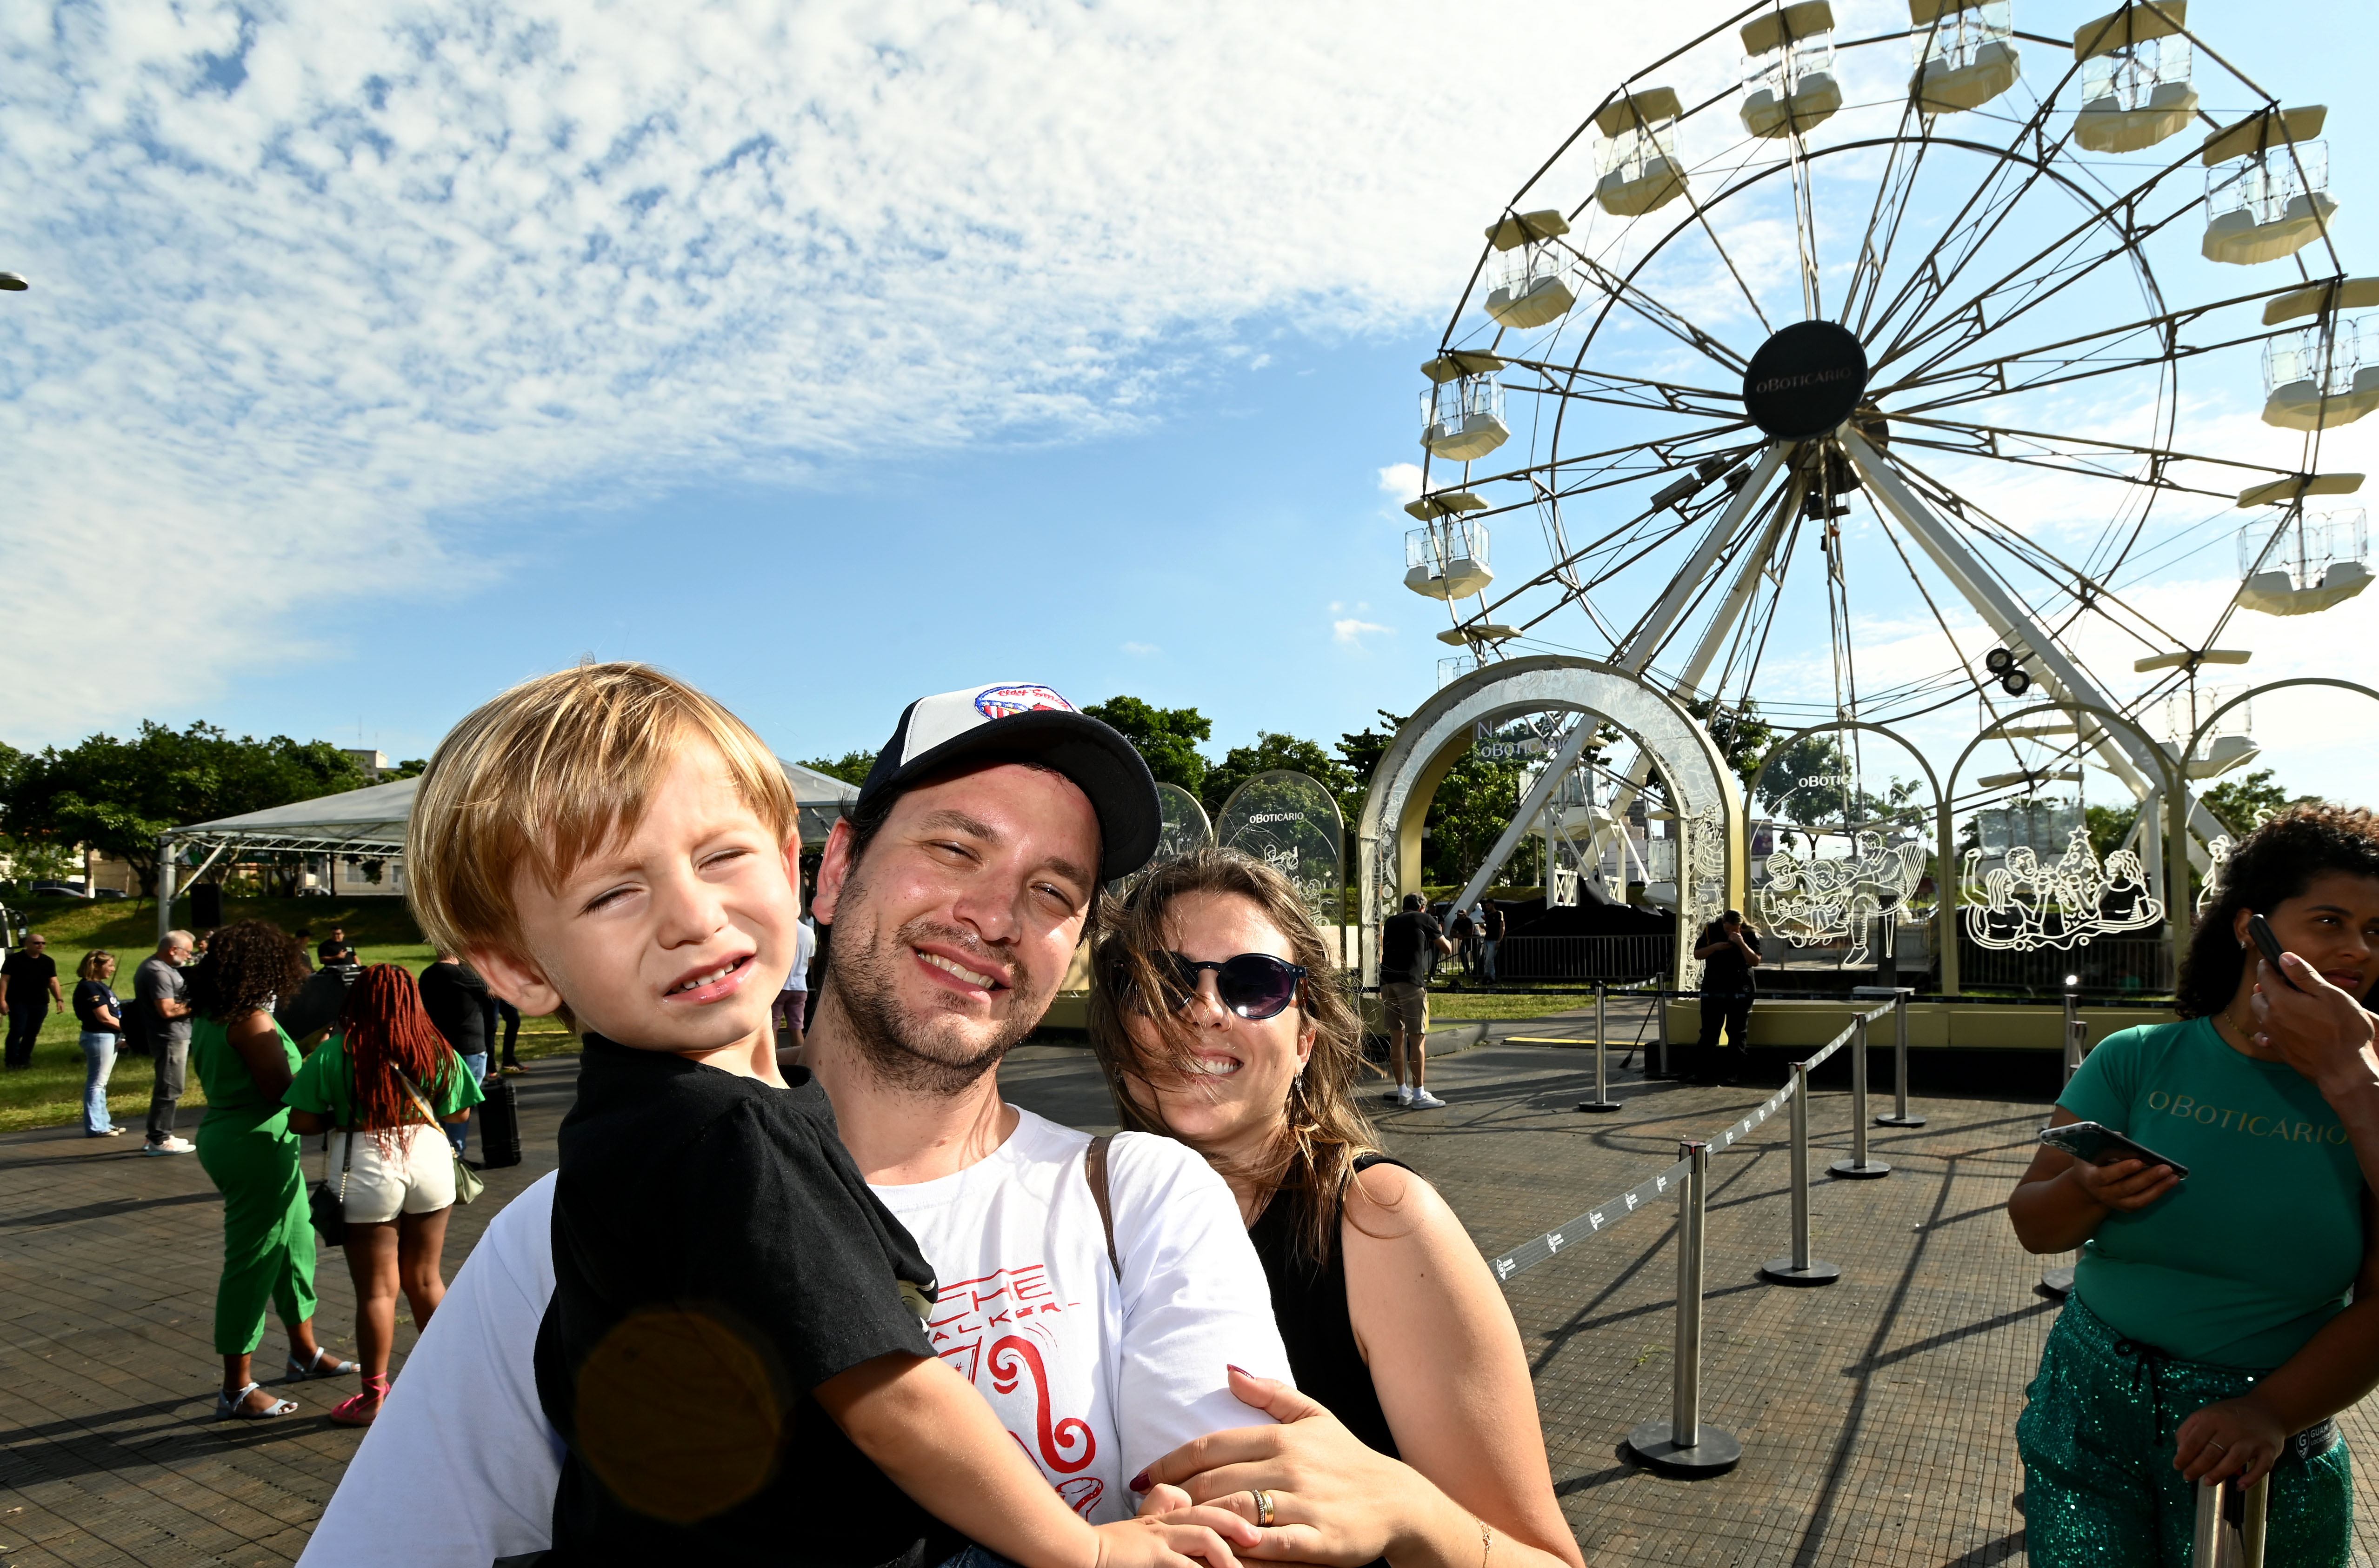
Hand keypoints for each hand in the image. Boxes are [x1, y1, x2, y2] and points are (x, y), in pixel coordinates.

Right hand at [1093, 1514, 1249, 1567]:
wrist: (1076, 1556)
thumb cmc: (1105, 1552)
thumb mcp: (1137, 1534)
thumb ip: (1159, 1523)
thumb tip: (1182, 1525)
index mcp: (1160, 1518)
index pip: (1198, 1505)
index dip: (1224, 1514)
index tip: (1245, 1529)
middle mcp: (1162, 1523)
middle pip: (1207, 1512)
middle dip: (1236, 1523)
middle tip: (1257, 1537)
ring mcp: (1158, 1538)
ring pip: (1203, 1534)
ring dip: (1225, 1553)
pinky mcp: (1153, 1556)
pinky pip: (1187, 1565)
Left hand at [1134, 1368, 1409, 1566]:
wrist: (1398, 1501)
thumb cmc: (1348, 1459)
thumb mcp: (1314, 1417)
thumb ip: (1269, 1393)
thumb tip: (1228, 1369)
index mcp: (1281, 1438)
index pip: (1209, 1447)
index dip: (1168, 1464)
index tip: (1141, 1479)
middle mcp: (1290, 1468)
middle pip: (1214, 1482)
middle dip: (1174, 1498)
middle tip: (1146, 1511)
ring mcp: (1305, 1504)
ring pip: (1236, 1513)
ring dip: (1197, 1524)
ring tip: (1169, 1534)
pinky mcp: (1319, 1539)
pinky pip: (1269, 1548)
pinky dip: (1240, 1551)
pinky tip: (1218, 1554)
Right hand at [2064, 1156, 2180, 1211]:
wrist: (2088, 1185)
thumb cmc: (2093, 1163)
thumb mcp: (2091, 1152)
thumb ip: (2104, 1145)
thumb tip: (2121, 1137)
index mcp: (2091, 1178)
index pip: (2106, 1175)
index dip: (2123, 1169)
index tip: (2139, 1161)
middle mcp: (2103, 1193)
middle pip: (2127, 1187)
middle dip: (2148, 1177)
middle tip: (2166, 1168)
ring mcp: (2115, 1203)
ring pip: (2138, 1199)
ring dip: (2158, 1188)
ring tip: (2174, 1177)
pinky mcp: (2125, 1208)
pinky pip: (2143, 1203)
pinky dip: (2157, 1194)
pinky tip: (2169, 1184)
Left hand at [2174, 1396, 2288, 1487]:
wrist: (2268, 1409)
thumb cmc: (2231, 1416)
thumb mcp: (2207, 1414)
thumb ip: (2190, 1429)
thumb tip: (2180, 1451)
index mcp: (2214, 1418)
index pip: (2194, 1440)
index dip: (2183, 1455)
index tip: (2177, 1466)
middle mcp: (2233, 1428)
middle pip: (2212, 1452)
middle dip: (2197, 1467)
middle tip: (2188, 1477)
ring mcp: (2252, 1439)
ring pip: (2233, 1459)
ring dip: (2219, 1473)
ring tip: (2207, 1482)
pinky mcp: (2269, 1450)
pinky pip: (2261, 1467)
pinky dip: (2251, 1478)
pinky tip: (2239, 1486)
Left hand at [2249, 954, 2378, 1097]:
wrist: (2346, 1070)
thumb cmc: (2344, 1031)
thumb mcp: (2330, 995)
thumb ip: (2304, 975)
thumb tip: (2285, 958)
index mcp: (2280, 1000)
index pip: (2265, 976)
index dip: (2268, 966)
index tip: (2270, 961)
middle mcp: (2271, 1018)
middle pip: (2258, 996)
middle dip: (2265, 986)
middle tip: (2277, 980)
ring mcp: (2275, 1036)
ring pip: (2261, 1015)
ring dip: (2266, 1005)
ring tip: (2278, 1000)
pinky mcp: (2281, 1051)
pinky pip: (2266, 1036)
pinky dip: (2268, 1028)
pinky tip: (2276, 1027)